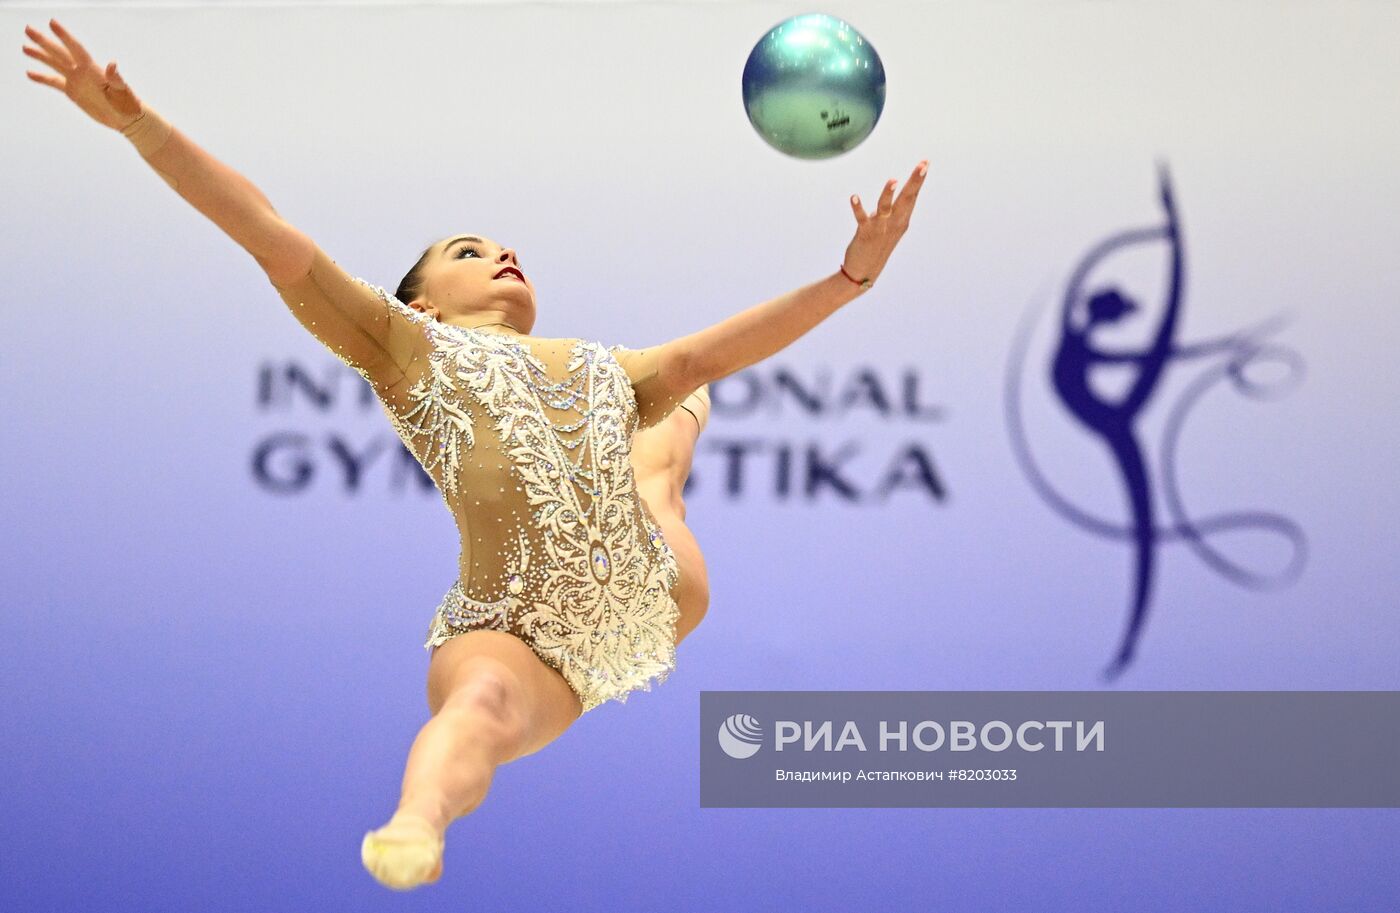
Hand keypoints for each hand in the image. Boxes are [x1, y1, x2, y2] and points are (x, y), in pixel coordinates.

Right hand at [23, 19, 143, 130]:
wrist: (127, 119)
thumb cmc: (129, 104)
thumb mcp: (123, 91)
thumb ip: (116, 78)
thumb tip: (112, 63)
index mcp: (93, 69)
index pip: (75, 49)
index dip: (64, 36)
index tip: (52, 23)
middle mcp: (82, 72)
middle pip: (60, 53)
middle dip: (44, 42)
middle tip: (28, 29)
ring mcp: (76, 81)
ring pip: (55, 65)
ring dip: (40, 56)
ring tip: (25, 47)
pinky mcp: (73, 91)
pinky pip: (54, 82)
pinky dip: (43, 78)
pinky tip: (29, 74)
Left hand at [842, 159, 928, 287]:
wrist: (864, 272)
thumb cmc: (877, 246)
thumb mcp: (888, 226)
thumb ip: (891, 210)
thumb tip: (890, 194)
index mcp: (902, 220)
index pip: (912, 196)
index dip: (919, 179)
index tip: (926, 162)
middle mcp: (894, 223)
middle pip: (906, 199)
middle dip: (915, 181)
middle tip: (923, 165)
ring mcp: (880, 229)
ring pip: (885, 209)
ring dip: (888, 194)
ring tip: (893, 180)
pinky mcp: (865, 235)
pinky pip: (861, 219)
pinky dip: (858, 208)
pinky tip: (853, 197)